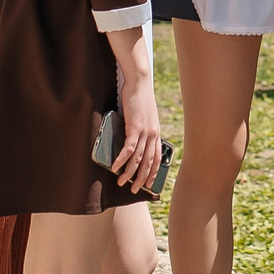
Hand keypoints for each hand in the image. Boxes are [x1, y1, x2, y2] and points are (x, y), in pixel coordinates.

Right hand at [110, 38, 162, 192]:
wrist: (139, 83)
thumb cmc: (139, 98)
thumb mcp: (144, 116)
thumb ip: (141, 128)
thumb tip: (133, 139)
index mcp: (156, 133)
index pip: (157, 158)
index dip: (153, 172)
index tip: (149, 184)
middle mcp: (153, 135)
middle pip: (149, 162)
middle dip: (142, 178)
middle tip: (135, 190)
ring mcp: (145, 132)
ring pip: (138, 158)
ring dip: (129, 172)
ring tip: (121, 182)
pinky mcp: (135, 127)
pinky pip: (129, 148)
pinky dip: (122, 159)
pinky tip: (116, 167)